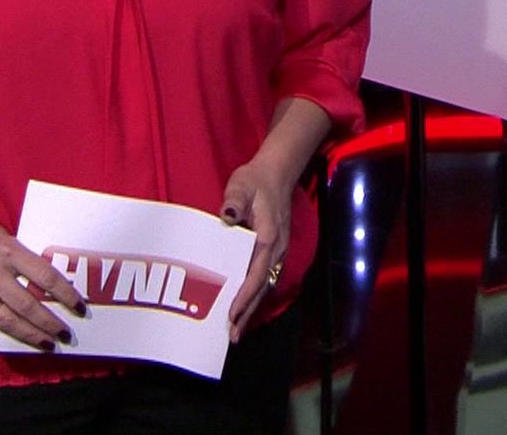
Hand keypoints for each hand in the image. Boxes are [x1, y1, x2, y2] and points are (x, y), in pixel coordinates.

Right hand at [0, 199, 86, 350]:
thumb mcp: (4, 235)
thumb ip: (22, 258)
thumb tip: (49, 283)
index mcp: (8, 250)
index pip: (45, 277)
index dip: (66, 295)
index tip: (80, 308)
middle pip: (28, 305)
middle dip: (51, 323)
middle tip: (67, 334)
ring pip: (6, 321)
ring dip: (30, 336)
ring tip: (47, 344)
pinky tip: (11, 345)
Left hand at [222, 157, 292, 341]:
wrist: (278, 172)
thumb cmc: (256, 179)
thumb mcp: (242, 185)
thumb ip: (235, 199)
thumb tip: (227, 215)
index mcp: (268, 236)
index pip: (256, 272)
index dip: (244, 295)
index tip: (231, 313)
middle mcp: (276, 248)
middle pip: (262, 287)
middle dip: (247, 312)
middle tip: (232, 335)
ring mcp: (277, 251)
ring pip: (264, 285)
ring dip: (251, 307)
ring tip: (236, 329)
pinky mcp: (274, 250)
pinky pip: (264, 278)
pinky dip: (254, 295)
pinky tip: (244, 305)